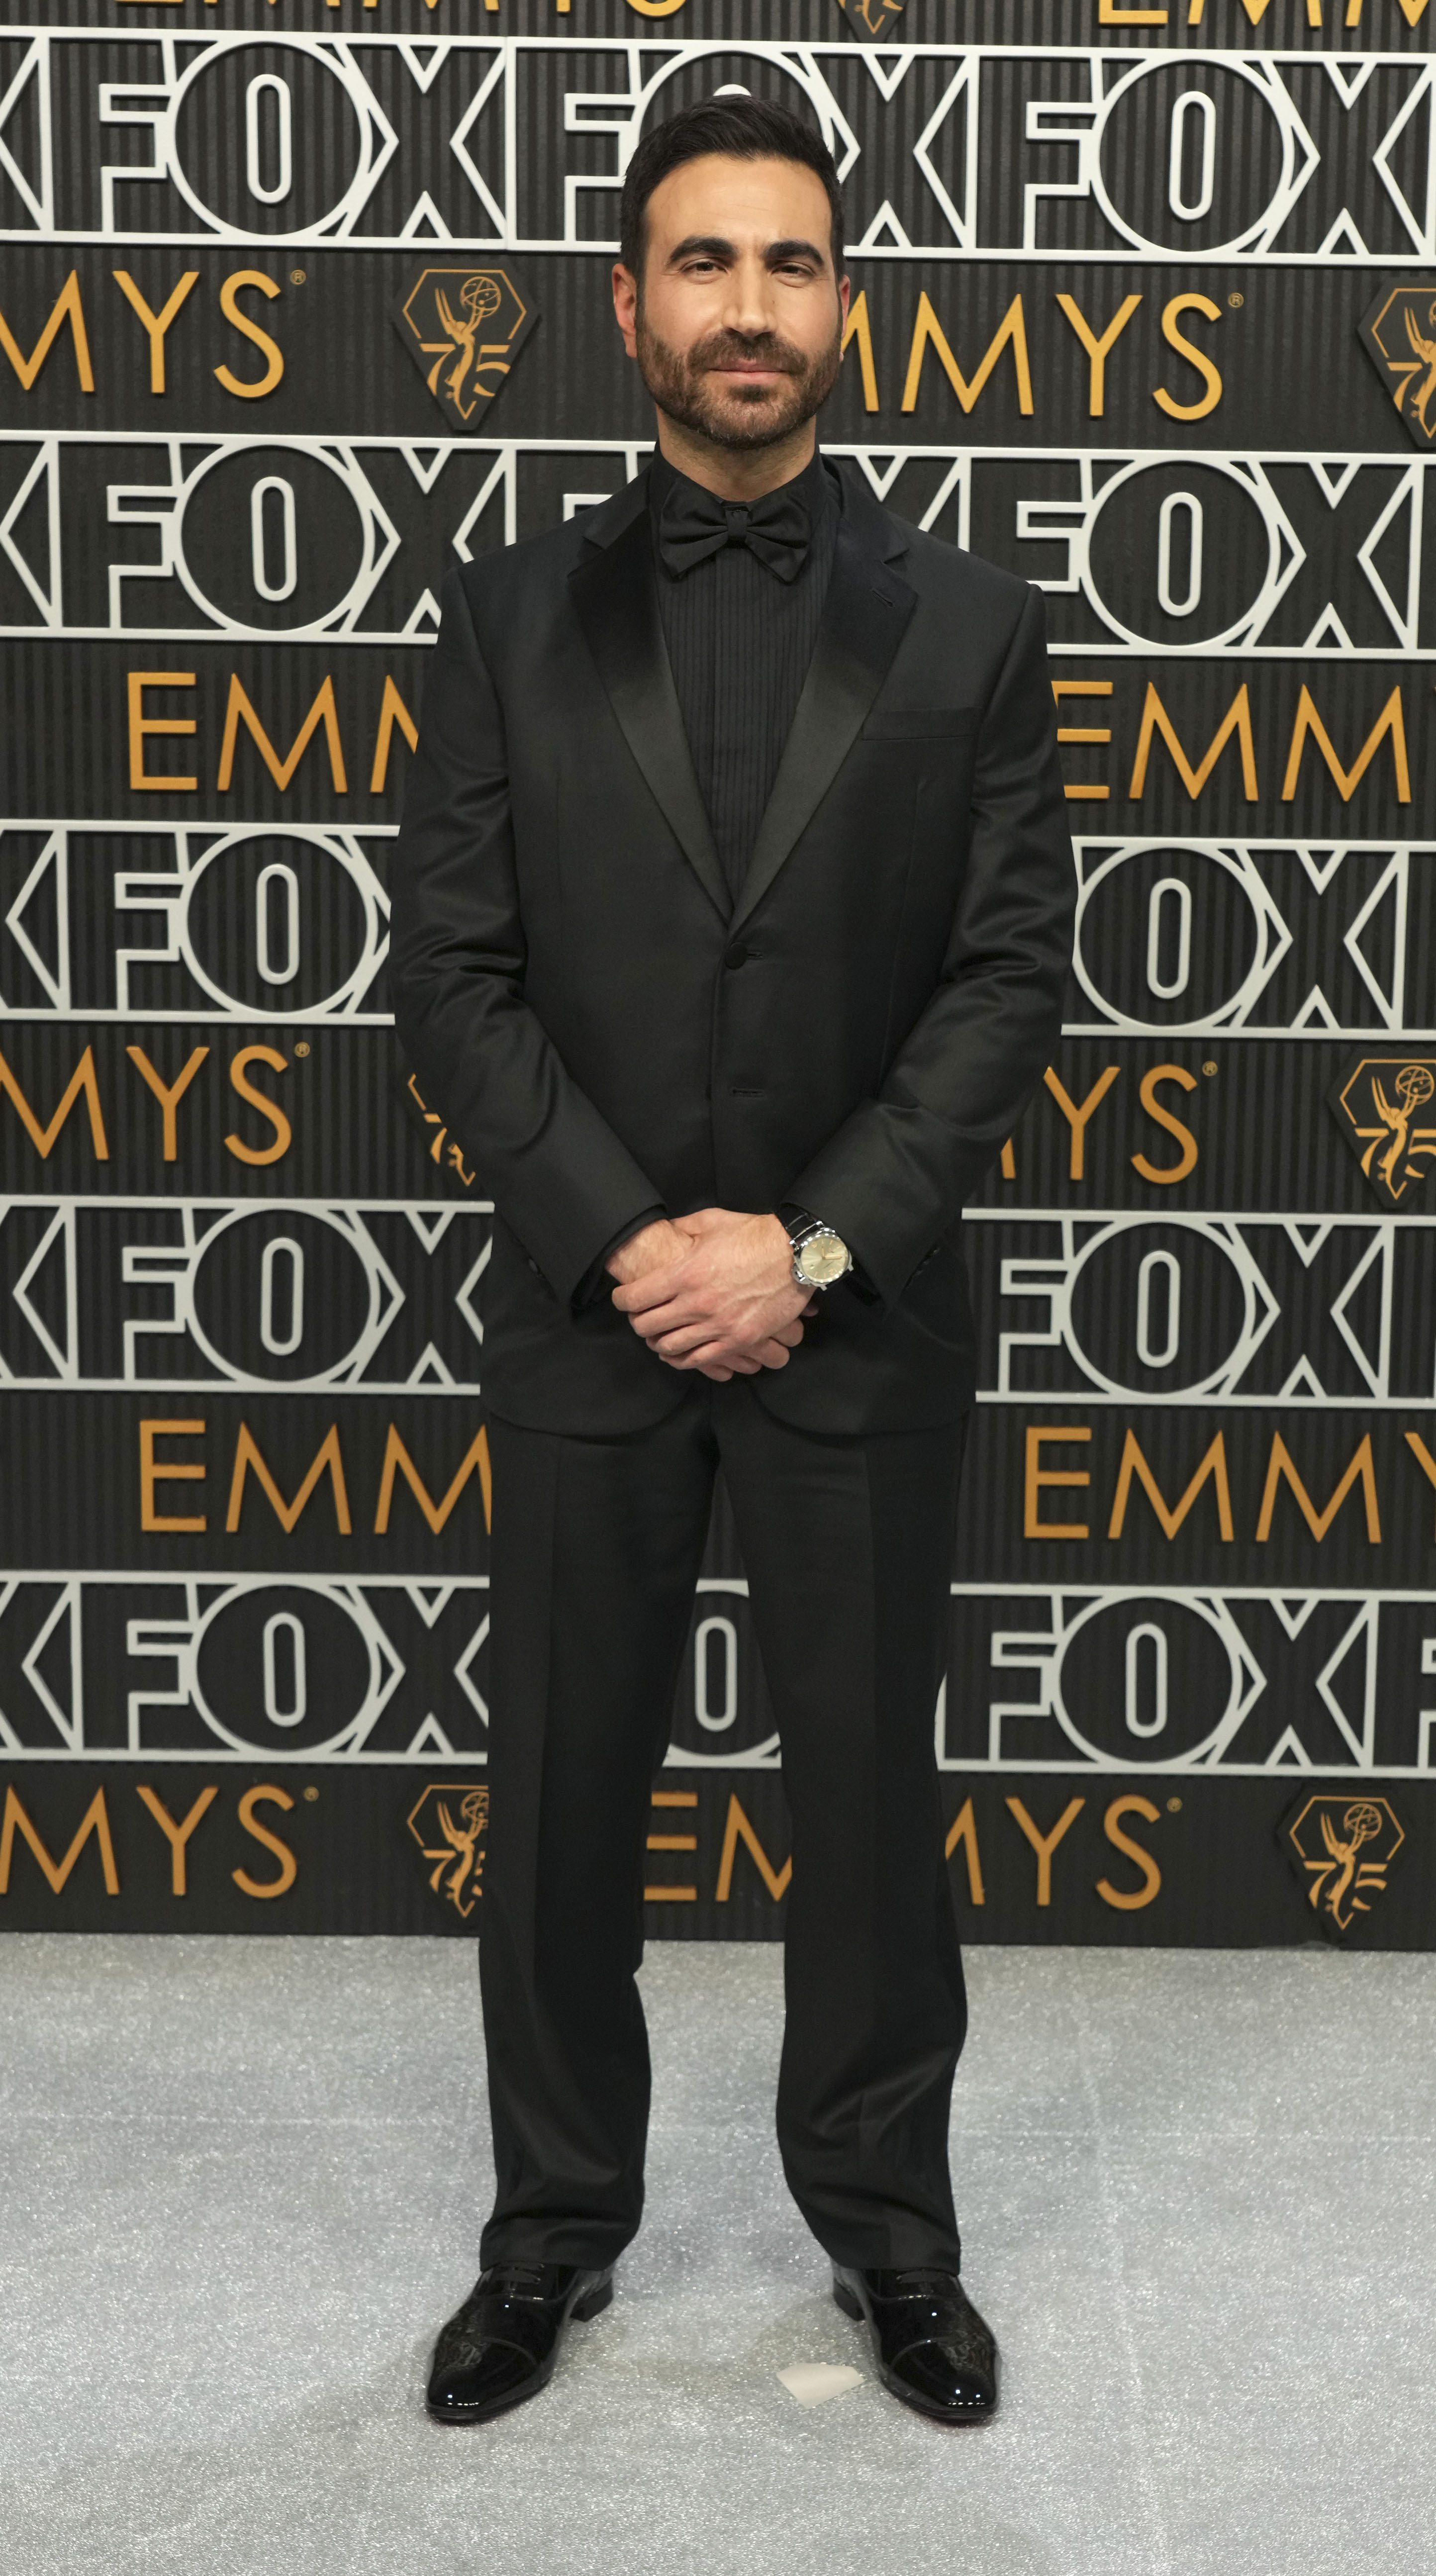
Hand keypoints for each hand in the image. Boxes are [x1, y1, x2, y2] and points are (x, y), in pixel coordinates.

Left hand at [611, 1208, 811, 1379]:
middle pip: (647, 1325)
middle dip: (637, 1322)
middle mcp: (696, 1303)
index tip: (621, 1299)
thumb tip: (666, 1230)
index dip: (621, 1300)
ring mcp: (718, 1325)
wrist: (797, 1253)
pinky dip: (684, 1360)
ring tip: (657, 1336)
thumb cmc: (755, 1234)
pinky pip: (701, 1360)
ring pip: (670, 1347)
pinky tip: (680, 1355)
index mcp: (685, 1273)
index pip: (635, 1298)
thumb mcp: (712, 1221)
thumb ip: (682, 1228)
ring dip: (658, 1342)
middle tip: (639, 1317)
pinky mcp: (739, 1340)